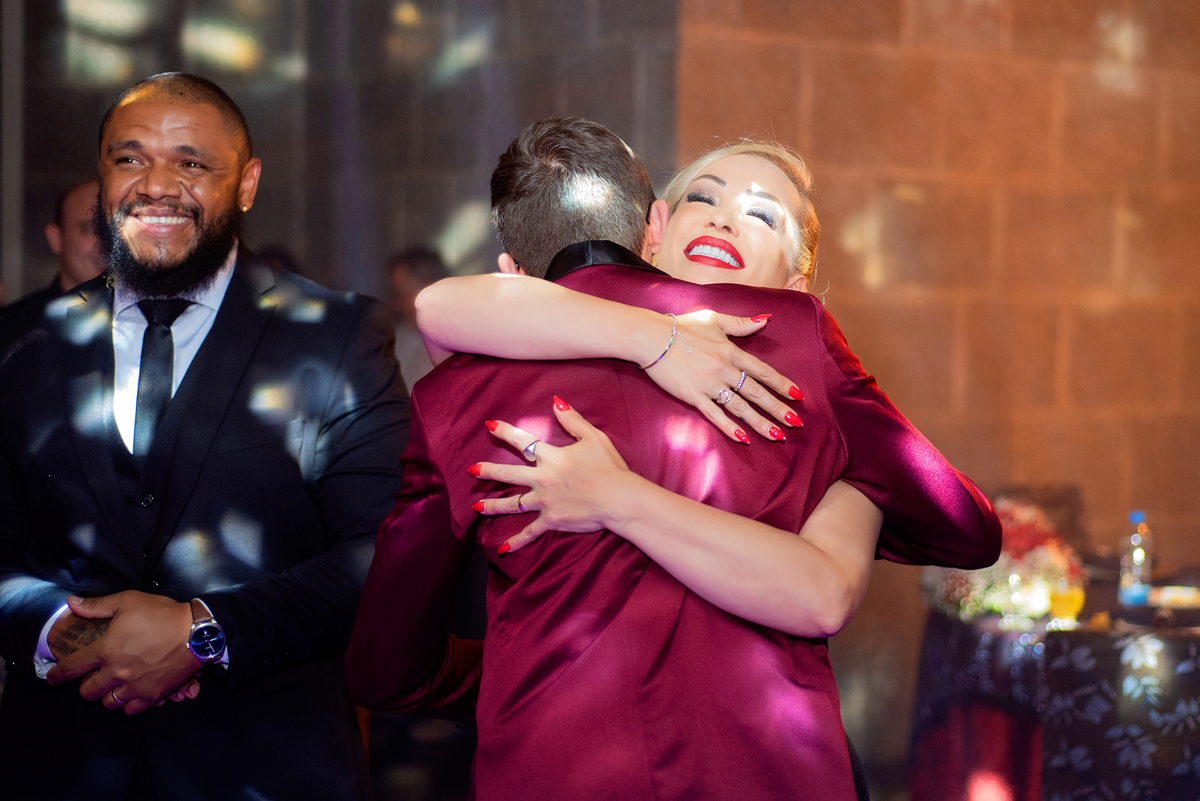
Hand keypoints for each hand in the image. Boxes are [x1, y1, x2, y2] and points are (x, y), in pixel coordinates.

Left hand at [46, 592, 201, 714]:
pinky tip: (131, 696)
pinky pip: (132, 710)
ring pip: (108, 703)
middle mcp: (116, 673)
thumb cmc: (162, 614)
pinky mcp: (153, 695)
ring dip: (106, 696)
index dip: (58, 675)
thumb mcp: (128, 601)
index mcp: (106, 650)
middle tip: (92, 679)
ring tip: (112, 687)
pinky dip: (128, 705)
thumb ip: (97, 606)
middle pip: (87, 692)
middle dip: (85, 686)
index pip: (71, 668)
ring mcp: (134, 687)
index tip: (53, 678)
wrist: (197, 632)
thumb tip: (71, 604)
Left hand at [472, 397, 630, 552]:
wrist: (618, 498)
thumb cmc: (609, 467)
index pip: (523, 441)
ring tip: (476, 507)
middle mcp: (543, 478)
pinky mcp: (551, 520)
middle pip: (509, 473)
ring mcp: (545, 501)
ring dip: (493, 505)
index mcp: (552, 457)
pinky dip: (516, 542)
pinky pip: (529, 532)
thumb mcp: (594, 438)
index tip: (489, 426)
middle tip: (472, 470)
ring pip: (513, 503)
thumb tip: (556, 402)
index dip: (505, 432)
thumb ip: (573, 420)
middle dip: (488, 471)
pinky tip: (501, 549)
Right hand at [643, 311, 802, 443]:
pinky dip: (730, 427)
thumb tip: (766, 319)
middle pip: (757, 393)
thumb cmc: (680, 326)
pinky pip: (715, 415)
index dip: (782, 384)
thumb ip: (741, 323)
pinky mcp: (693, 397)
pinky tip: (744, 439)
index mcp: (731, 351)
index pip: (763, 371)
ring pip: (741, 408)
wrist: (650, 337)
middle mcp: (724, 370)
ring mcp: (709, 385)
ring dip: (760, 423)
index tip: (798, 396)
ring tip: (777, 436)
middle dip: (778, 408)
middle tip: (796, 423)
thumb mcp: (713, 319)